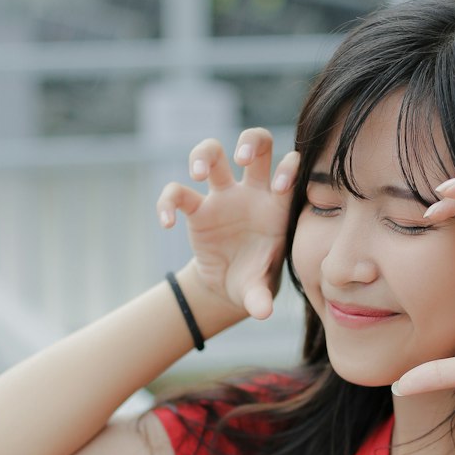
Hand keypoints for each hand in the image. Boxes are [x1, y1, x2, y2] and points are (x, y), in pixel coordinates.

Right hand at [156, 130, 297, 320]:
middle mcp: (250, 193)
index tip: (279, 187)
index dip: (286, 168)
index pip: (288, 169)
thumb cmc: (255, 280)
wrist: (232, 288)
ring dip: (204, 154)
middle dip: (250, 141)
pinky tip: (166, 224)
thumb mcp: (259, 290)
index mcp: (277, 205)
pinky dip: (167, 203)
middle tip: (242, 159)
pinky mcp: (195, 210)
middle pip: (256, 143)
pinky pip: (176, 193)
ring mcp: (221, 197)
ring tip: (199, 173)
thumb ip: (261, 297)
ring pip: (212, 151)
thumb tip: (263, 313)